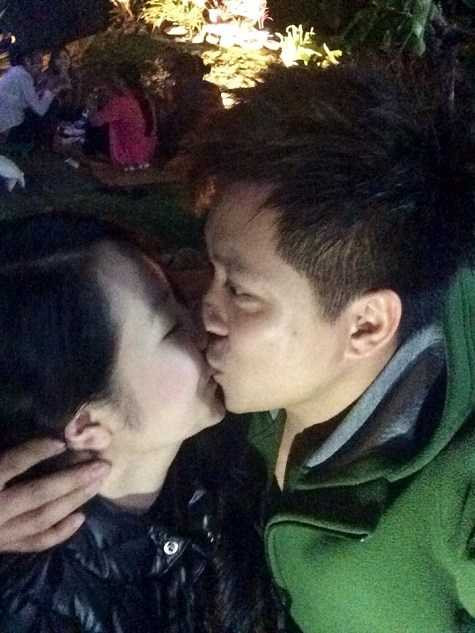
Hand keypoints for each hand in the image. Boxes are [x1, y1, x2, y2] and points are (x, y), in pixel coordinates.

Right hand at [0, 438, 109, 552]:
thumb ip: (3, 457)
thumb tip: (40, 436)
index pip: (10, 465)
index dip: (36, 451)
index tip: (61, 440)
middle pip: (37, 493)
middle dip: (72, 478)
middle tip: (102, 463)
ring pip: (42, 518)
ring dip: (74, 499)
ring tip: (99, 481)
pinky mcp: (2, 546)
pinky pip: (34, 542)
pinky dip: (59, 532)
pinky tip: (81, 518)